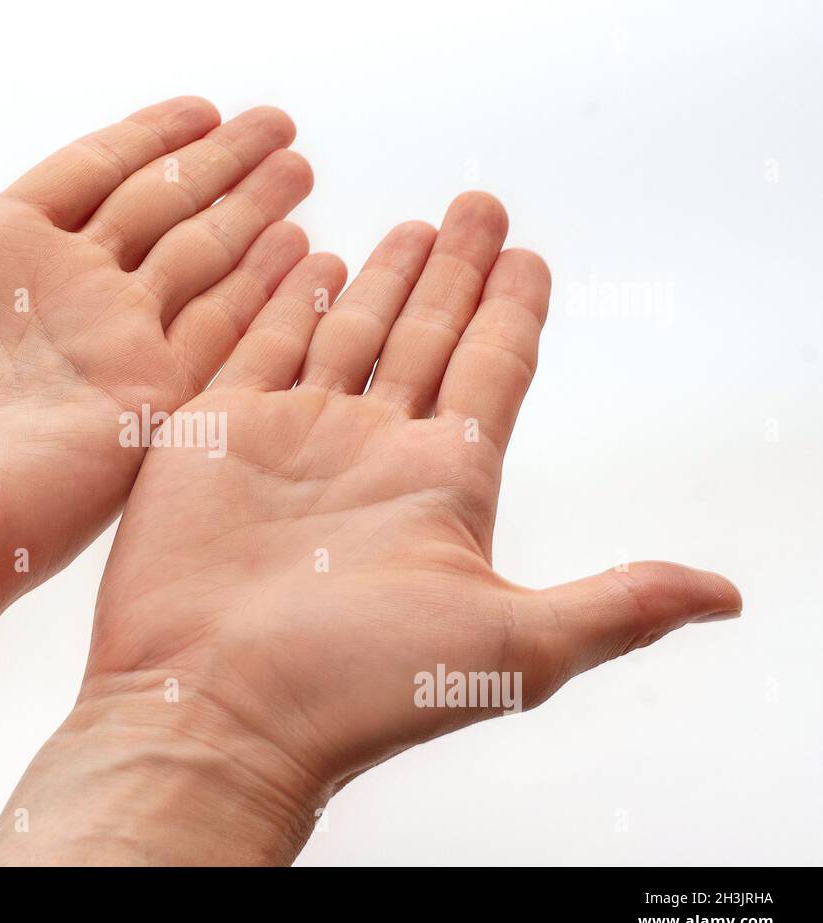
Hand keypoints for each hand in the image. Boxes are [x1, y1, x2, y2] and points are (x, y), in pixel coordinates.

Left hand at [0, 96, 312, 648]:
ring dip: (254, 217)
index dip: (149, 138)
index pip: (91, 173)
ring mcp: (109, 348)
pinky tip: (306, 255)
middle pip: (162, 207)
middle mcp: (61, 296)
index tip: (203, 108)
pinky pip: (223, 330)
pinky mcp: (145, 403)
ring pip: (202, 259)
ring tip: (300, 170)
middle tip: (281, 126)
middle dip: (223, 167)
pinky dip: (266, 291)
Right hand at [0, 193, 740, 864]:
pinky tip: (311, 262)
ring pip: (351, 332)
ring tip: (409, 225)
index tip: (532, 258)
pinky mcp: (219, 432)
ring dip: (382, 278)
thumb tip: (723, 597)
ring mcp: (294, 439)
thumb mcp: (510, 648)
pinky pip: (263, 343)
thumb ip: (615, 605)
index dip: (514, 313)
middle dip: (455, 272)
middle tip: (478, 205)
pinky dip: (288, 301)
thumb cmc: (353, 688)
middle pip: (429, 338)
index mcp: (443, 485)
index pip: (492, 372)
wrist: (210, 707)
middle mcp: (373, 453)